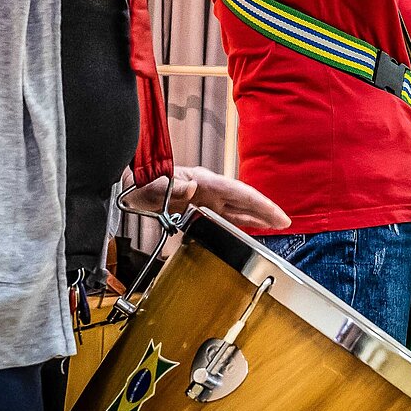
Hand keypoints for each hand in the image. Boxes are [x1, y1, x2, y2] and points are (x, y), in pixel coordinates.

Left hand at [122, 167, 290, 229]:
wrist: (125, 185)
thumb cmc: (137, 181)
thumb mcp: (149, 183)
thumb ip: (168, 184)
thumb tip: (194, 186)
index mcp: (202, 181)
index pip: (239, 193)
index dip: (261, 205)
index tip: (279, 216)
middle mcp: (207, 188)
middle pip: (243, 200)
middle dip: (265, 212)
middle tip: (286, 224)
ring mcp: (203, 197)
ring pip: (235, 208)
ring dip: (255, 217)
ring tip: (274, 227)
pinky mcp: (196, 206)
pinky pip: (222, 215)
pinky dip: (237, 222)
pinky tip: (245, 230)